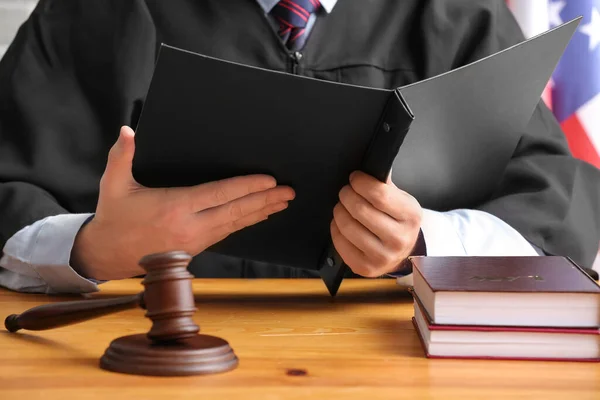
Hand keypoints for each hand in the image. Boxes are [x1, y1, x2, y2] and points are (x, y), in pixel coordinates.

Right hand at [71, 126, 294, 279]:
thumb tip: (127, 131)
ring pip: (236, 225)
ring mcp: (196, 240)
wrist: (107, 254)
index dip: (246, 187)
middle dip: (265, 201)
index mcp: (175, 208)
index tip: (269, 180)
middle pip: (236, 211)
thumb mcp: (114, 185)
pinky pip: (228, 233)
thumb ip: (122, 157)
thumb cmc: (114, 217)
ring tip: (282, 204)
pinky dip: (246, 223)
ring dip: (260, 213)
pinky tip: (259, 216)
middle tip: (289, 192)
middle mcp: (191, 226)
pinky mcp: (197, 247)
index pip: (219, 195)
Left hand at [331, 171, 421, 276]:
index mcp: (411, 216)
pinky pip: (341, 243)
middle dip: (347, 195)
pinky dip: (336, 230)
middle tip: (345, 192)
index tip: (354, 178)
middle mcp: (399, 238)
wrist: (404, 251)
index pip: (379, 194)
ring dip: (339, 211)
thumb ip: (385, 184)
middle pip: (360, 210)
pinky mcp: (366, 268)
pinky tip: (341, 224)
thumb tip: (372, 164)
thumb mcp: (400, 200)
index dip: (361, 182)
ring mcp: (383, 256)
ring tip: (342, 206)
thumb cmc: (398, 220)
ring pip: (348, 227)